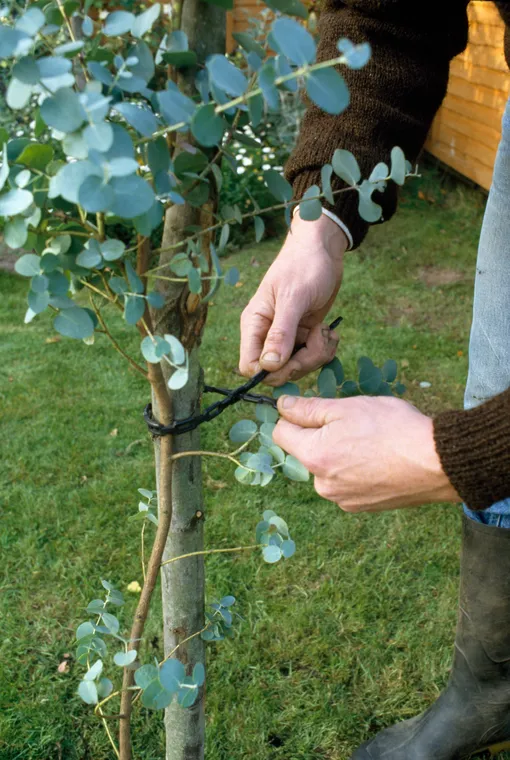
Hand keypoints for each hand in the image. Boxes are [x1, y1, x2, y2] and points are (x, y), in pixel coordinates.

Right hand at [239, 214, 347, 385]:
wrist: (324, 251)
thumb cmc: (304, 266)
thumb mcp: (293, 298)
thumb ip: (281, 332)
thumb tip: (269, 366)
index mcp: (255, 324)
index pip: (250, 366)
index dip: (270, 372)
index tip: (293, 360)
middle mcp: (267, 335)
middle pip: (277, 372)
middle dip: (302, 363)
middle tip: (318, 340)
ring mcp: (287, 337)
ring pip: (297, 367)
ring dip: (317, 354)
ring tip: (326, 331)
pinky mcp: (303, 337)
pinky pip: (312, 358)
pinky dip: (324, 349)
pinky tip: (329, 331)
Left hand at [273, 394, 459, 511]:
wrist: (436, 462)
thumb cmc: (392, 428)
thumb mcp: (346, 407)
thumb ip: (308, 408)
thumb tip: (282, 406)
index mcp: (313, 457)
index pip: (280, 433)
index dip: (293, 416)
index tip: (313, 408)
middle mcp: (322, 484)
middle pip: (306, 452)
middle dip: (322, 436)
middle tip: (355, 424)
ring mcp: (342, 499)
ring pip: (328, 468)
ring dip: (341, 454)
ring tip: (372, 443)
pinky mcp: (362, 507)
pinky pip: (347, 483)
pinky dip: (357, 470)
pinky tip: (380, 460)